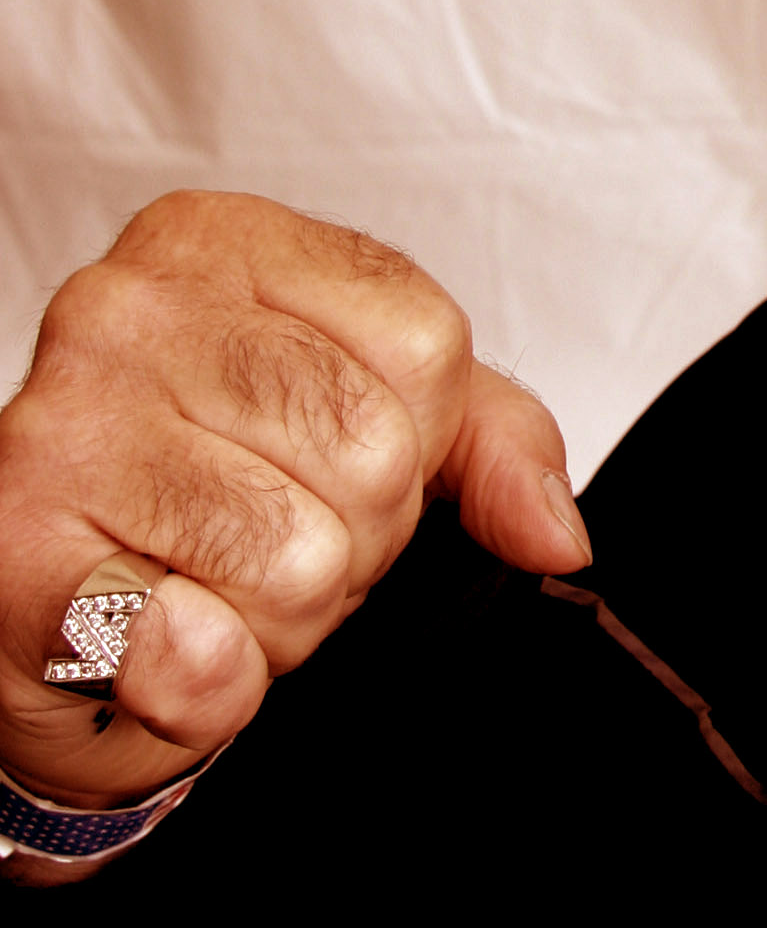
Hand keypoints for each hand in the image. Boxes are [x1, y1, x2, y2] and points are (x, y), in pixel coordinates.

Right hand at [0, 193, 586, 812]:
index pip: (425, 344)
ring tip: (206, 586)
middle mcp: (130, 308)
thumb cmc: (203, 506)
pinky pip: (199, 650)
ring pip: (298, 559)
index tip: (326, 460)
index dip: (411, 444)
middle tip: (260, 540)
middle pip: (369, 450)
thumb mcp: (369, 428)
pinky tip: (158, 639)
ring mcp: (65, 423)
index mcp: (223, 245)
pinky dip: (205, 682)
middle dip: (347, 538)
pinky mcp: (20, 551)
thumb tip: (552, 529)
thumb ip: (489, 444)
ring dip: (274, 618)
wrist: (40, 622)